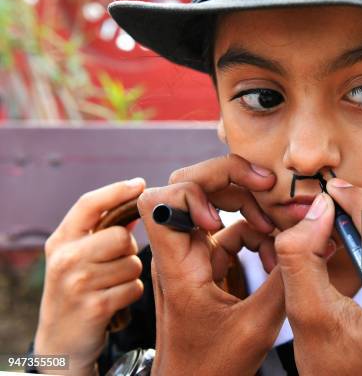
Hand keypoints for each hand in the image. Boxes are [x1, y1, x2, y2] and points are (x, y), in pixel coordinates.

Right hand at [34, 178, 146, 374]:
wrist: (60, 339)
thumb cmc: (77, 288)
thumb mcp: (78, 256)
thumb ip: (102, 230)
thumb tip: (136, 202)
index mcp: (61, 240)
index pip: (88, 204)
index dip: (116, 190)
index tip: (139, 184)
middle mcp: (65, 258)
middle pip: (121, 237)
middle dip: (128, 250)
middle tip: (114, 264)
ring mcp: (78, 283)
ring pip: (132, 264)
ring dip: (130, 275)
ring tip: (110, 285)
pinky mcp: (95, 307)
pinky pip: (134, 288)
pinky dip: (131, 294)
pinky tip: (114, 301)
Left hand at [137, 154, 284, 374]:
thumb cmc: (213, 367)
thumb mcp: (257, 325)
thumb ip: (287, 276)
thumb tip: (315, 229)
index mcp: (177, 265)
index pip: (162, 200)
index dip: (194, 192)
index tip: (223, 217)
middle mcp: (178, 251)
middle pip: (189, 184)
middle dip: (230, 178)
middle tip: (268, 185)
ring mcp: (193, 255)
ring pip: (213, 202)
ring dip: (249, 204)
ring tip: (281, 223)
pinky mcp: (208, 263)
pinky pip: (231, 229)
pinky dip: (257, 232)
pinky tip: (276, 252)